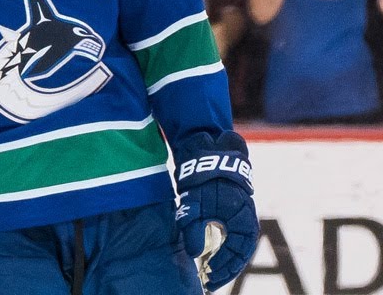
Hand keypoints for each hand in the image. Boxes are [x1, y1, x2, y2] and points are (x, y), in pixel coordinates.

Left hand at [175, 131, 257, 290]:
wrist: (211, 157)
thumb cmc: (204, 180)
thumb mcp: (195, 203)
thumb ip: (193, 226)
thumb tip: (195, 253)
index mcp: (243, 221)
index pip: (237, 254)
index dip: (223, 269)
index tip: (208, 278)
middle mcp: (246, 223)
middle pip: (238, 255)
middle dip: (224, 271)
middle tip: (208, 283)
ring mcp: (241, 221)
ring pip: (235, 249)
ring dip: (224, 263)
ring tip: (208, 276)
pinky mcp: (232, 218)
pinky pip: (230, 240)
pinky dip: (222, 252)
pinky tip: (209, 259)